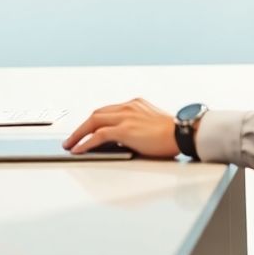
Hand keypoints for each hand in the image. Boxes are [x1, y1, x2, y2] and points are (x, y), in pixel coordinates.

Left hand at [62, 97, 180, 157]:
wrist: (183, 133)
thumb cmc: (173, 133)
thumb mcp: (153, 124)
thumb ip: (138, 127)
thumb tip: (124, 141)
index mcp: (135, 104)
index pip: (108, 110)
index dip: (95, 121)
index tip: (87, 129)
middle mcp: (128, 107)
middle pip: (97, 114)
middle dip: (82, 126)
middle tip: (72, 137)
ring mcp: (126, 117)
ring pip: (93, 122)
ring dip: (79, 134)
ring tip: (70, 145)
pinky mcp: (125, 130)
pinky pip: (98, 135)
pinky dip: (86, 142)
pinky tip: (79, 149)